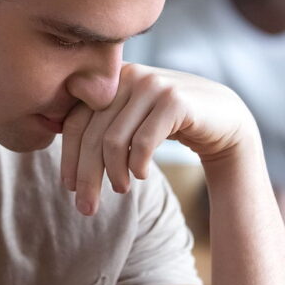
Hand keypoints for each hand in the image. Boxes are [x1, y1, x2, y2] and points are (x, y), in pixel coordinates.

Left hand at [60, 62, 256, 214]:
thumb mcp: (130, 119)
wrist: (224, 119)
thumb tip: (60, 153)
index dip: (68, 157)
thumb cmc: (168, 123)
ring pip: (113, 140)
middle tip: (86, 208)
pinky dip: (137, 166)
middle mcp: (127, 76)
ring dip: (113, 174)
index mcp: (108, 79)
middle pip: (92, 134)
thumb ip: (100, 124)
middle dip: (87, 176)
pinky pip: (142, 142)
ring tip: (121, 190)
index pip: (75, 122)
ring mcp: (151, 85)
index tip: (68, 187)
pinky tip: (141, 176)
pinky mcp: (175, 100)